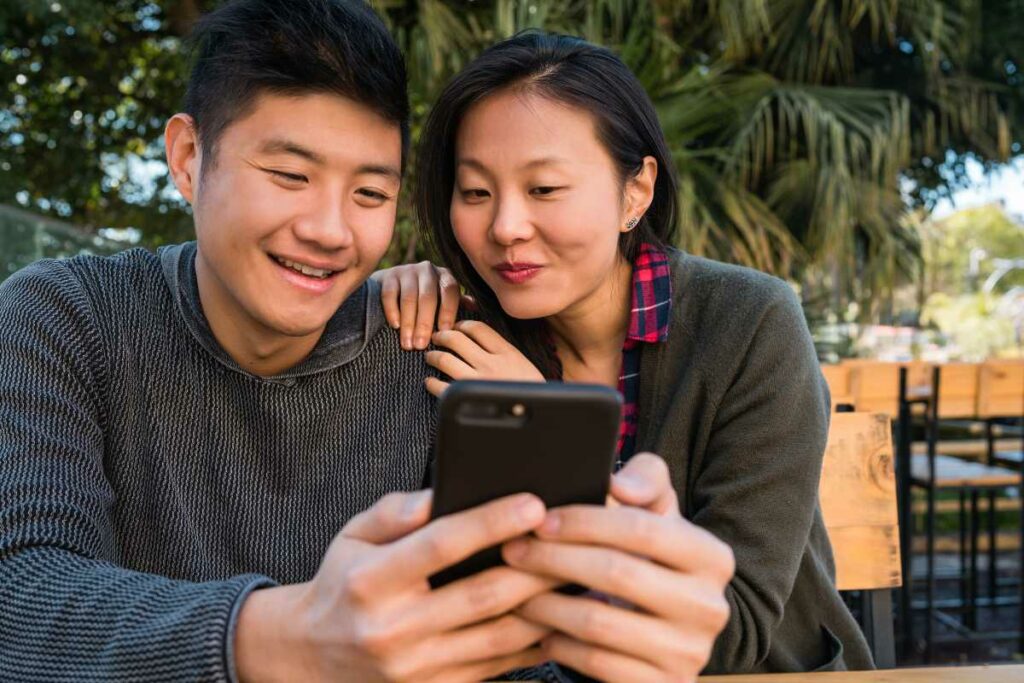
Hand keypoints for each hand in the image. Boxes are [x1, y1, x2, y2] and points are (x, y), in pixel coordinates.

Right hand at [235, 490, 557, 682]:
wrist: (311, 655)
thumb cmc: (343, 583)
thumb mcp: (353, 535)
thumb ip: (395, 511)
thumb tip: (440, 492)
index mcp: (371, 581)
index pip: (441, 545)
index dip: (491, 522)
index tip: (533, 503)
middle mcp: (393, 629)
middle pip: (482, 594)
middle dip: (536, 565)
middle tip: (573, 539)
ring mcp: (416, 669)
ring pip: (499, 636)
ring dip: (544, 605)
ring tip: (577, 574)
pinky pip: (497, 667)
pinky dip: (532, 642)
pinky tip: (555, 616)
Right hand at [371, 262, 466, 349]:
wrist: (395, 285)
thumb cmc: (426, 299)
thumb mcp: (444, 299)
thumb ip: (458, 303)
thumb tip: (476, 308)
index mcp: (445, 276)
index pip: (450, 291)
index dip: (448, 311)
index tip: (444, 332)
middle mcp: (427, 269)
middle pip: (428, 297)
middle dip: (425, 323)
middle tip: (421, 345)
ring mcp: (407, 270)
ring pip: (409, 298)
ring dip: (408, 323)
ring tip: (407, 344)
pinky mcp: (388, 275)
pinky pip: (390, 293)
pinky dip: (392, 311)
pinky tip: (395, 326)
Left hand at [425, 320, 544, 396]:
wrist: (537, 415)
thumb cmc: (529, 391)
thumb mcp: (522, 364)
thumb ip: (502, 350)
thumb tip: (478, 336)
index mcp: (506, 353)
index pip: (477, 328)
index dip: (462, 324)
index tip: (456, 327)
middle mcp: (491, 364)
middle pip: (457, 339)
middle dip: (442, 336)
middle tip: (437, 338)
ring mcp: (478, 382)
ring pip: (445, 359)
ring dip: (433, 356)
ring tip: (430, 357)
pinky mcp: (467, 402)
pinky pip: (441, 387)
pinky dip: (431, 383)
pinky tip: (430, 382)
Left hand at [503, 454, 734, 682]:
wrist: (671, 628)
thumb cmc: (650, 556)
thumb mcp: (657, 511)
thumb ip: (645, 478)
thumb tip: (619, 486)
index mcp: (712, 556)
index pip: (642, 529)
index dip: (585, 522)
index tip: (541, 521)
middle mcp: (709, 607)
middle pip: (617, 573)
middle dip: (555, 560)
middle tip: (514, 552)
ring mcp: (689, 654)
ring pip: (600, 623)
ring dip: (547, 604)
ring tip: (516, 590)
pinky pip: (597, 665)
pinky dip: (560, 645)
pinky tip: (542, 628)